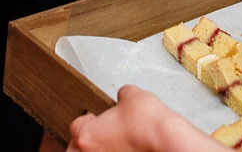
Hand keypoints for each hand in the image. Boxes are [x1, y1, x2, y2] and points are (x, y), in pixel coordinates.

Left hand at [68, 85, 223, 151]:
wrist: (167, 142)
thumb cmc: (149, 124)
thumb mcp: (132, 95)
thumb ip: (121, 95)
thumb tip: (124, 97)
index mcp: (87, 135)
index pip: (77, 126)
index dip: (87, 120)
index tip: (94, 119)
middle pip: (75, 149)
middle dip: (84, 143)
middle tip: (96, 137)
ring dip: (96, 150)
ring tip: (108, 145)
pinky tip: (124, 149)